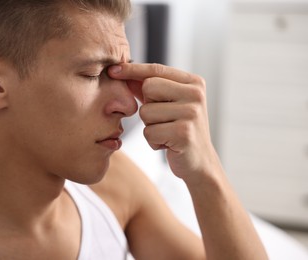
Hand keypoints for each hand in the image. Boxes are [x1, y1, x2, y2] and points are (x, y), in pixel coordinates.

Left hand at [108, 63, 221, 182]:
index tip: (112, 70)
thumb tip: (121, 71)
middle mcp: (195, 94)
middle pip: (148, 87)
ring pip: (146, 112)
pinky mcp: (184, 133)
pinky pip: (149, 132)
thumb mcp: (168, 104)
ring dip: (150, 126)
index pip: (156, 69)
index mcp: (193, 82)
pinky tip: (168, 144)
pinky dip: (153, 141)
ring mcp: (191, 113)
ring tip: (167, 133)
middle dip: (147, 105)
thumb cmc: (179, 130)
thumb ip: (149, 88)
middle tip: (163, 120)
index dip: (132, 69)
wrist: (200, 162)